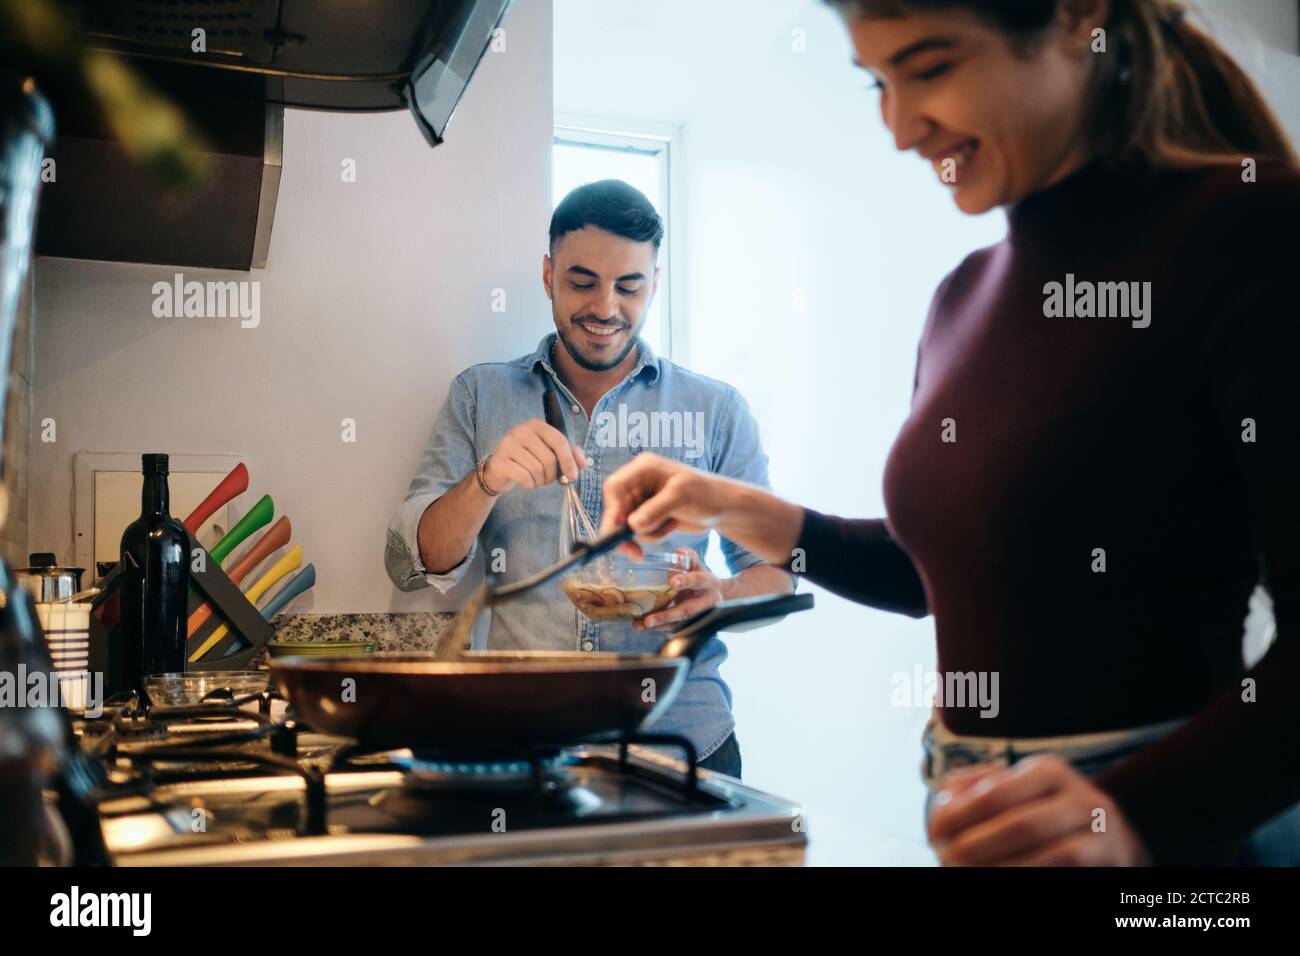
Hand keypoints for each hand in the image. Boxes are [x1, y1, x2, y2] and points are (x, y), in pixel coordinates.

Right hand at [483, 419, 587, 493]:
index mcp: (536, 425)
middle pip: (549, 458)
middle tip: (548, 480)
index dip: (569, 460)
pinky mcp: (500, 460)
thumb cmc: (528, 460)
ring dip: (540, 481)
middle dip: (552, 475)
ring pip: (536, 469)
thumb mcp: (549, 453)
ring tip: (536, 480)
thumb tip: (583, 463)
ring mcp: (508, 444)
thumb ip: (569, 454)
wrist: (500, 469)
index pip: (559, 440)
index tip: (573, 476)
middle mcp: (521, 430)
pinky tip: (526, 482)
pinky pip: (524, 477)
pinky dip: (529, 484)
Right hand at [600, 452, 731, 558]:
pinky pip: (639, 531)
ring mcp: (643, 500)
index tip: (620, 527)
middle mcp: (639, 482)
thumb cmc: (706, 493)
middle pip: (616, 509)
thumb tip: (632, 525)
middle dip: (624, 531)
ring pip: (626, 524)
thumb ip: (656, 510)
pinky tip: (671, 527)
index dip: (613, 508)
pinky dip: (653, 535)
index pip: (615, 486)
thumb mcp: (681, 497)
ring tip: (668, 526)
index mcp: (644, 468)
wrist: (722, 507)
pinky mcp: (648, 515)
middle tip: (634, 552)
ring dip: (645, 533)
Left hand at [635, 546, 724, 630]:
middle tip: (650, 618)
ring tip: (641, 624)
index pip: (698, 581)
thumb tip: (679, 553)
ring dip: (660, 625)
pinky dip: (658, 627)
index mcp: (711, 583)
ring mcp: (700, 617)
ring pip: (679, 624)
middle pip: (688, 611)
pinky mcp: (690, 625)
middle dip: (668, 615)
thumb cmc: (699, 576)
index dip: (686, 581)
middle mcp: (709, 603)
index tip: (672, 582)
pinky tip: (641, 625)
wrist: (712, 594)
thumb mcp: (696, 564)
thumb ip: (687, 557)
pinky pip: (674, 628)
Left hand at [927, 754, 1151, 865]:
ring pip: (1049, 856)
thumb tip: (944, 800)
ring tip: (966, 872)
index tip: (933, 832)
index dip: (960, 815)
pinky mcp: (1112, 864)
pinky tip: (1001, 880)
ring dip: (1001, 869)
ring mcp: (1104, 834)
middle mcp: (1083, 798)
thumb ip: (974, 788)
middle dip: (978, 846)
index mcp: (1050, 771)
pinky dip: (1029, 877)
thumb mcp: (1013, 790)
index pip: (997, 792)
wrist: (1110, 841)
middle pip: (1022, 826)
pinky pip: (1065, 874)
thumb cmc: (1041, 812)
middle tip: (946, 858)